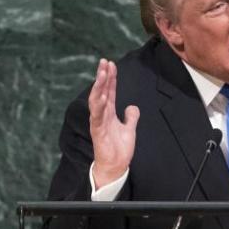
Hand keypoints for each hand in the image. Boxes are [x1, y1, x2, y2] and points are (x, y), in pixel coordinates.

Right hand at [88, 58, 139, 187]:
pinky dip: (99, 106)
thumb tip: (132, 107)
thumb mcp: (129, 129)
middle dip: (102, 77)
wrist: (116, 166)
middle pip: (101, 92)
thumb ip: (131, 117)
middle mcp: (102, 115)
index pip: (109, 91)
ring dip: (99, 87)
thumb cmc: (119, 149)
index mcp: (109, 113)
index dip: (110, 78)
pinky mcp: (98, 132)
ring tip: (102, 73)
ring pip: (96, 101)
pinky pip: (97, 117)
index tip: (111, 64)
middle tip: (104, 62)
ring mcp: (98, 122)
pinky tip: (102, 96)